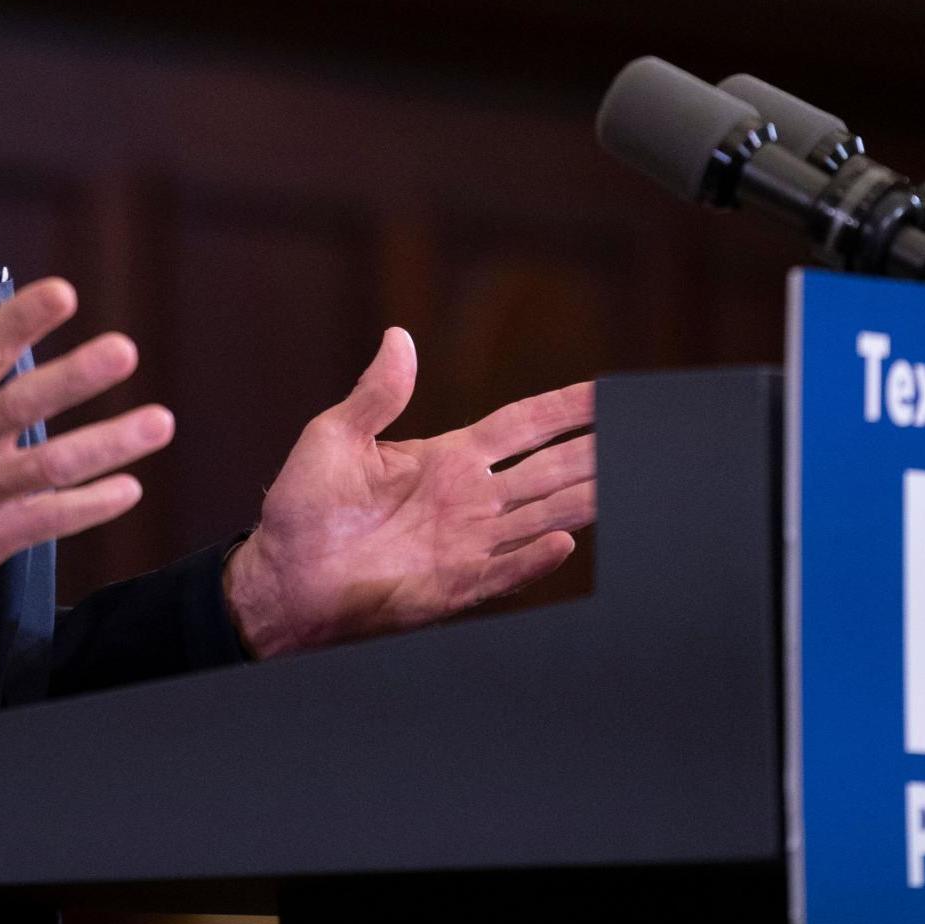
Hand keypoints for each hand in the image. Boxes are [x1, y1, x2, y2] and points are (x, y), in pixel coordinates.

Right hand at [0, 256, 170, 647]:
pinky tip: (131, 488)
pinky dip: (91, 506)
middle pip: (23, 406)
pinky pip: (49, 520)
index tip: (64, 292)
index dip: (22, 320)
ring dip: (108, 445)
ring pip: (51, 466)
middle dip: (76, 377)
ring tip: (159, 422)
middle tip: (124, 350)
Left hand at [223, 329, 595, 658]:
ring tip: (628, 477)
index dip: (564, 408)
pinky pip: (505, 571)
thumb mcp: (334, 436)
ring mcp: (467, 544)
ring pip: (544, 515)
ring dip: (585, 497)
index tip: (607, 391)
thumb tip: (399, 337)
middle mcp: (470, 500)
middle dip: (595, 449)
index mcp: (447, 459)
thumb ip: (377, 394)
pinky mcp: (453, 587)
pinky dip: (534, 559)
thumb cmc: (304, 508)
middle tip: (643, 431)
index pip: (523, 426)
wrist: (281, 577)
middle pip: (550, 469)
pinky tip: (567, 543)